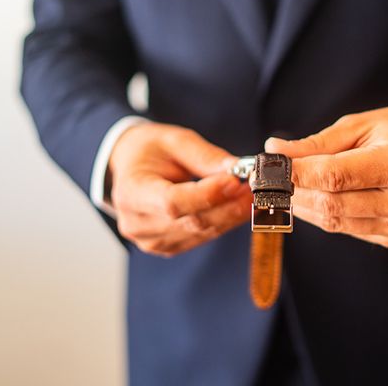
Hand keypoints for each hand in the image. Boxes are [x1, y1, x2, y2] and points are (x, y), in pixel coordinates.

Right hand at [108, 122, 251, 256]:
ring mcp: (152, 240)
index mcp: (132, 192)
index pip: (172, 202)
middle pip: (192, 221)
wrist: (131, 167)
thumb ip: (204, 156)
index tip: (235, 181)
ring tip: (252, 195)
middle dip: (229, 205)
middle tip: (256, 189)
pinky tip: (238, 207)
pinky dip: (223, 222)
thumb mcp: (174, 140)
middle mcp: (137, 222)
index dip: (207, 196)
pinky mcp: (167, 246)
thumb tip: (235, 169)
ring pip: (202, 231)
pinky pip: (202, 237)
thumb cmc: (150, 150)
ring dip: (232, 215)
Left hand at [265, 105, 387, 247]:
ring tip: (291, 185)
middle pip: (330, 204)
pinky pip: (345, 229)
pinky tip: (319, 196)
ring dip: (303, 205)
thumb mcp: (360, 125)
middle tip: (272, 177)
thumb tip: (276, 152)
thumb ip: (317, 144)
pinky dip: (324, 213)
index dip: (295, 173)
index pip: (334, 176)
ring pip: (333, 221)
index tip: (270, 165)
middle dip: (294, 191)